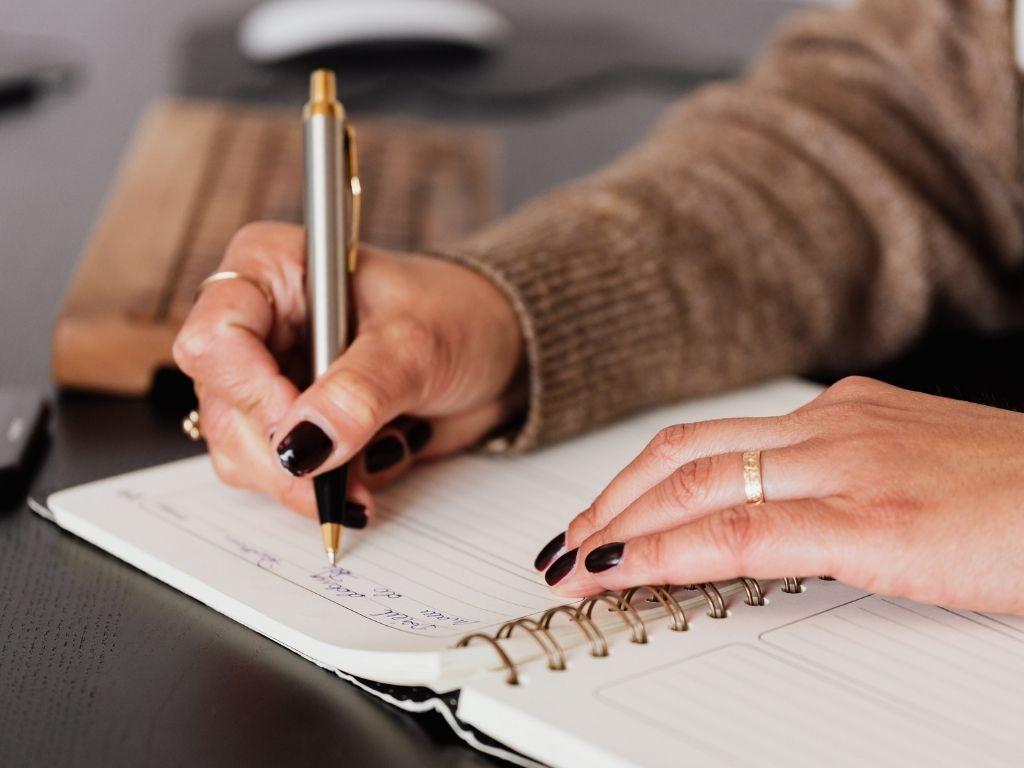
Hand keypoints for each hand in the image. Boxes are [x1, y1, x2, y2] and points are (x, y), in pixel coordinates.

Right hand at [173, 222, 523, 520]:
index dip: (252, 393)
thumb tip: (303, 446)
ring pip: (242, 453)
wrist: (498, 351)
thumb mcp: (416, 345)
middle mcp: (259, 323)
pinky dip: (327, 486)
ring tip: (379, 456)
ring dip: (308, 479)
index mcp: (272, 270)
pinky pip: (280, 476)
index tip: (306, 432)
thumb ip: (359, 393)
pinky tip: (375, 461)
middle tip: (341, 478)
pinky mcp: (295, 425)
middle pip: (223, 408)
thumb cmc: (459, 316)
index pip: (215, 336)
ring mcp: (272, 378)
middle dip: (284, 456)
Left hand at [536, 377, 1023, 615]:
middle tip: (566, 541)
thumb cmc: (1019, 497)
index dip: (639, 480)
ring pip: (695, 485)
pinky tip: (623, 571)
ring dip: (619, 524)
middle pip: (682, 454)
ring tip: (575, 562)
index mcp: (840, 416)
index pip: (708, 442)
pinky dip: (666, 550)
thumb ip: (841, 487)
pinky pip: (739, 531)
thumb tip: (778, 521)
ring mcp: (845, 466)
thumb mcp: (913, 475)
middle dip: (611, 500)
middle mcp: (830, 428)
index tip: (600, 517)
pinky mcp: (869, 519)